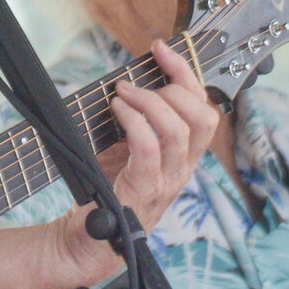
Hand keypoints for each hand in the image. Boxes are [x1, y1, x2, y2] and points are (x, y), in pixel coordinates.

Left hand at [58, 39, 216, 277]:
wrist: (86, 239)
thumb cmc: (104, 191)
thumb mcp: (123, 149)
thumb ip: (133, 122)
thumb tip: (127, 84)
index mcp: (183, 156)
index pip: (202, 108)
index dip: (186, 73)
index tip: (162, 49)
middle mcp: (182, 169)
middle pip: (203, 116)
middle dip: (175, 85)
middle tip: (140, 79)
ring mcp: (167, 181)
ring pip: (179, 129)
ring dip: (149, 101)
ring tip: (123, 94)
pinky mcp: (144, 190)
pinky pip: (149, 148)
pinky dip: (133, 122)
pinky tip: (117, 112)